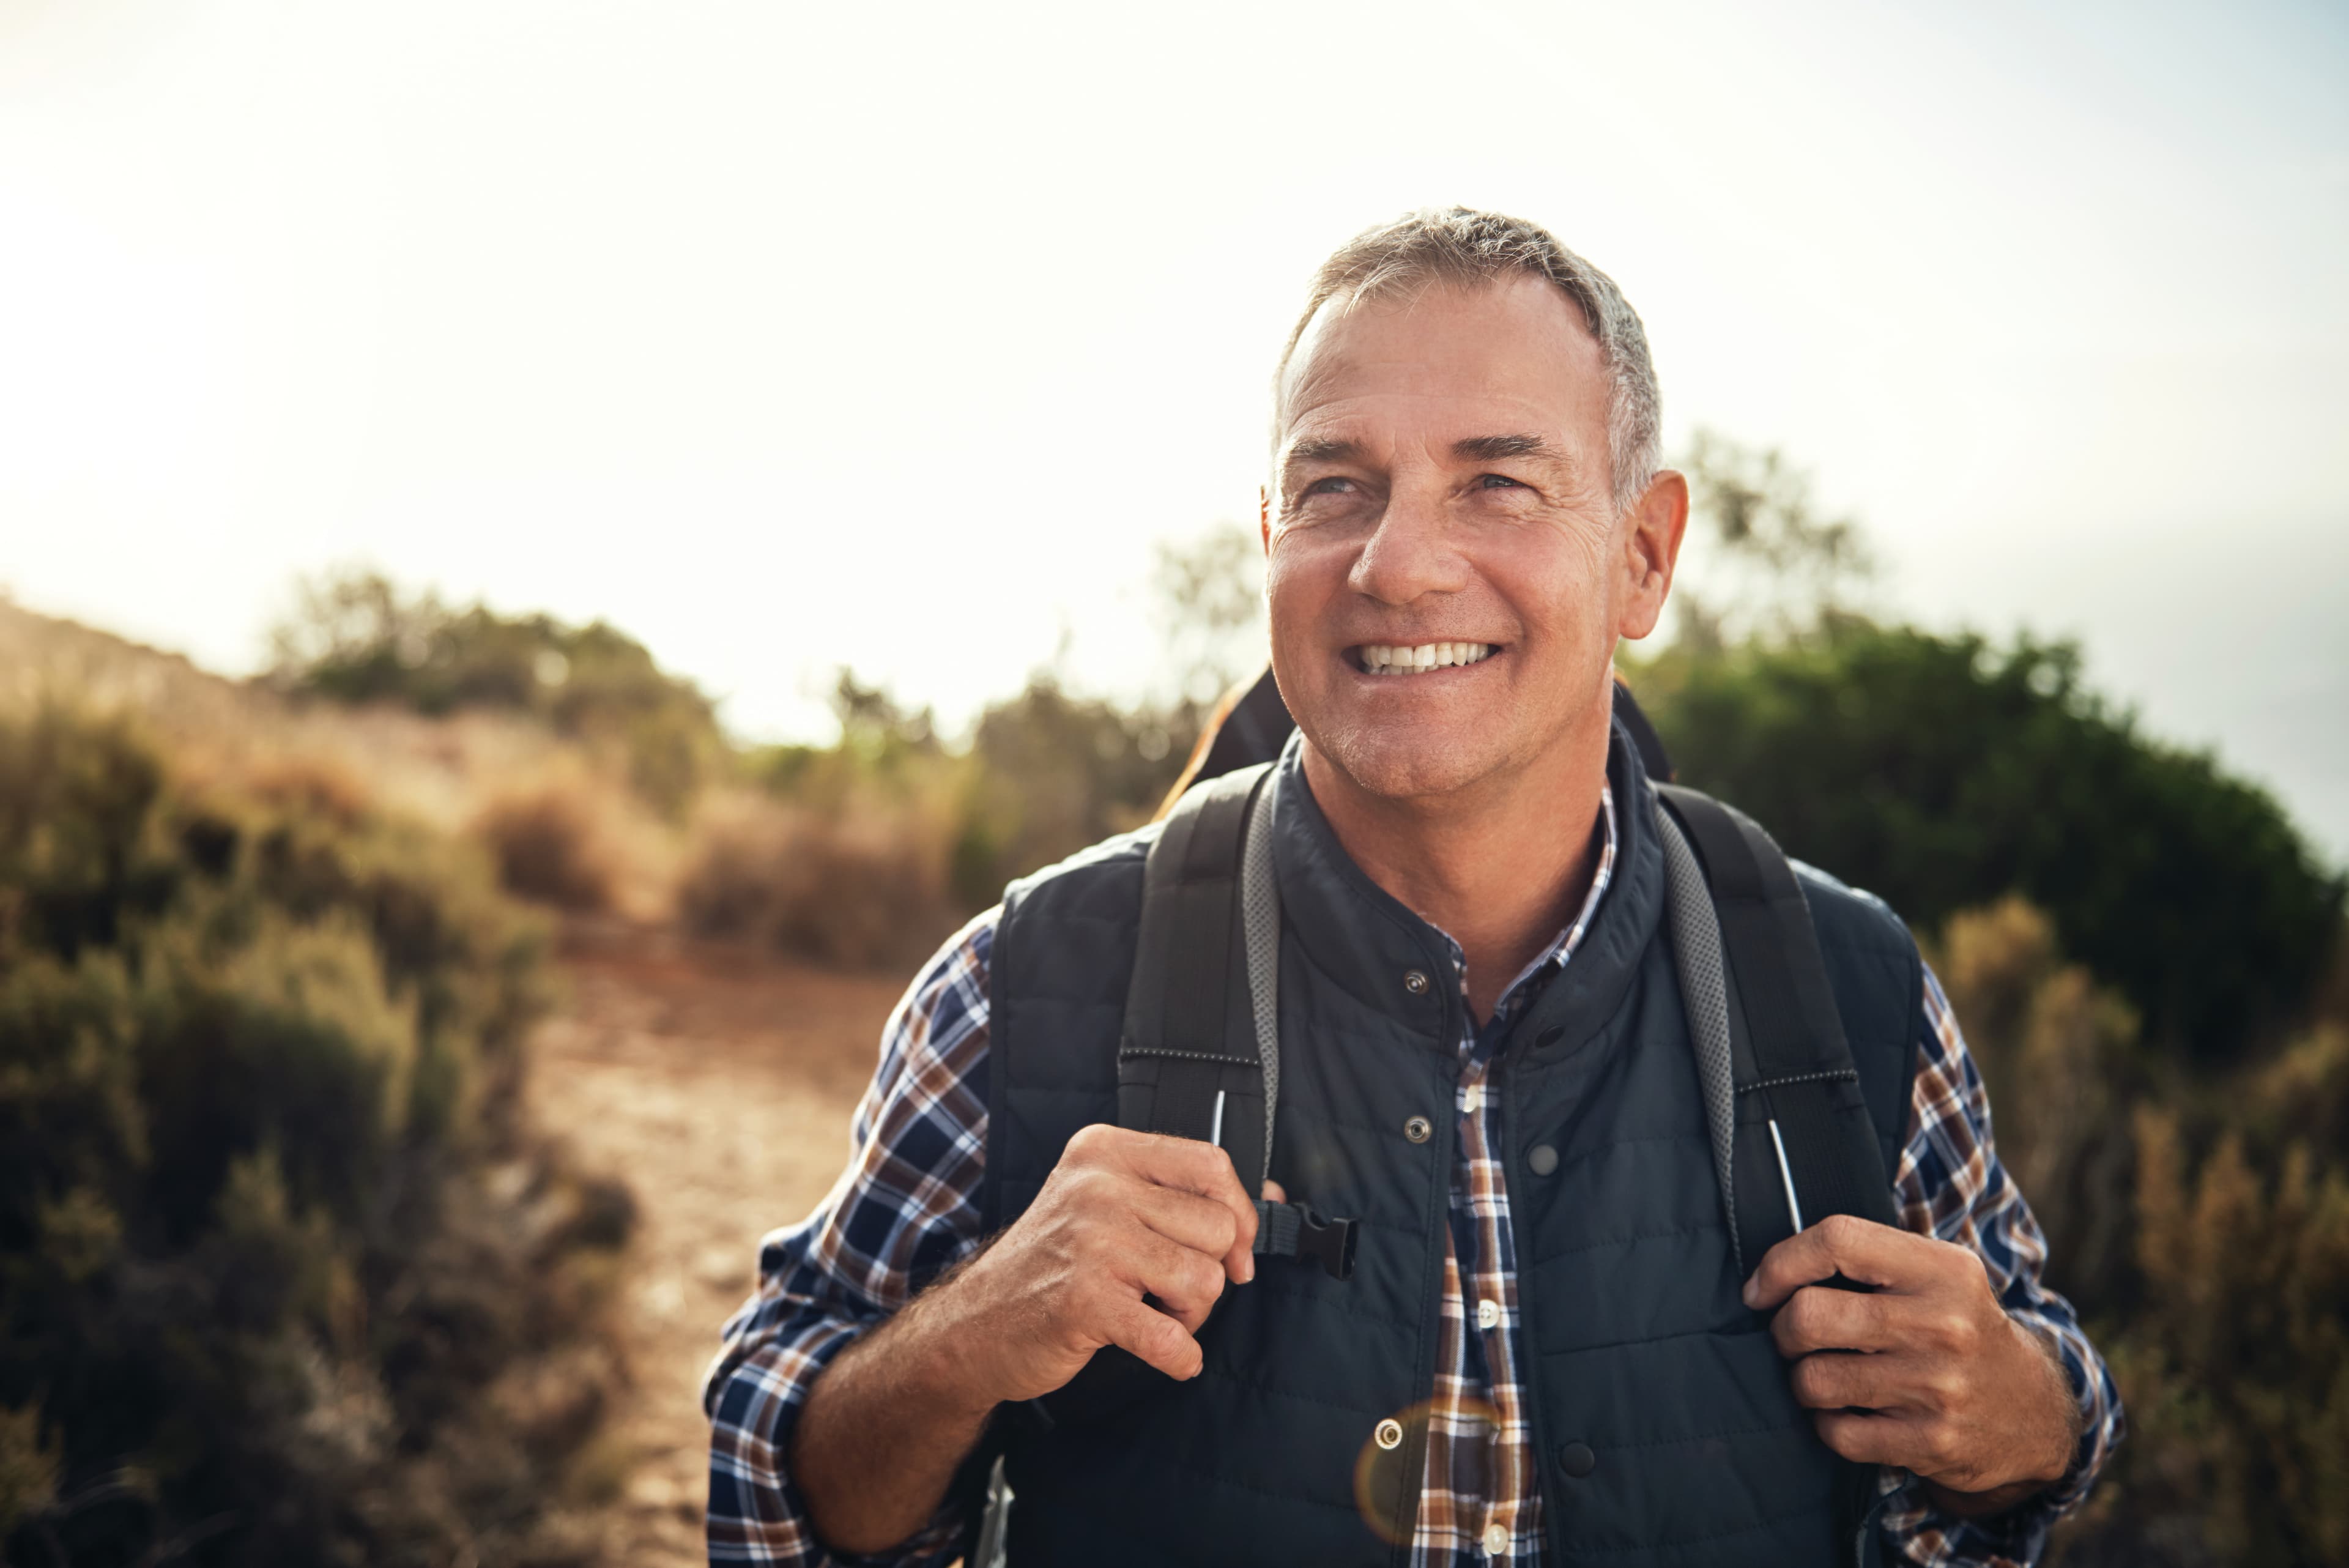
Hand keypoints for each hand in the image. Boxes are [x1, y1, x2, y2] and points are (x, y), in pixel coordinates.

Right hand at [926, 1125, 1262, 1407]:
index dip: (1238, 1212)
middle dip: (1210, 1271)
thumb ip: (1183, 1194)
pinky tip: (1168, 1355)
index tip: (1235, 1249)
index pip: (1210, 1164)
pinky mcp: (1086, 1302)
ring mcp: (1091, 1242)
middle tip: (1173, 1290)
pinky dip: (1181, 1357)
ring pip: (1204, 1279)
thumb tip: (1273, 1197)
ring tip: (1157, 1313)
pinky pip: (1173, 1337)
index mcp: (1105, 1152)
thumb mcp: (1107, 1203)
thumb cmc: (1054, 1262)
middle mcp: (1098, 1187)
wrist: (976, 1324)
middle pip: (1215, 1227)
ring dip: (1193, 1313)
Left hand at [1744, 1214, 2079, 1508]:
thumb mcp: (1937, 1274)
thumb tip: (1770, 1270)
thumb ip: (1869, 1259)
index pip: (1837, 1240)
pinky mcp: (1931, 1442)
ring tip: (1822, 1376)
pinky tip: (1846, 1413)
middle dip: (1782, 1330)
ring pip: (1814, 1380)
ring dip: (1802, 1381)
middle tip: (1793, 1337)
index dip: (1781, 1262)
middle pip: (1809, 1316)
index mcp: (1941, 1269)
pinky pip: (1837, 1433)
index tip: (1760, 1289)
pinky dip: (1827, 1425)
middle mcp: (1942, 1324)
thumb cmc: (1959, 1329)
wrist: (2033, 1412)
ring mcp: (1937, 1387)